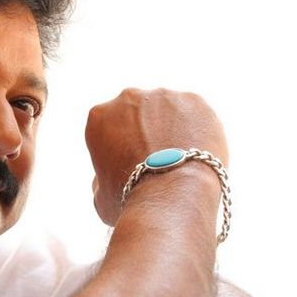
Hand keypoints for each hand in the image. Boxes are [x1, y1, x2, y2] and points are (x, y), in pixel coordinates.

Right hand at [85, 88, 228, 224]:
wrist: (173, 195)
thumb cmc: (132, 201)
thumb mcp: (100, 196)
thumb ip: (102, 177)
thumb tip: (108, 178)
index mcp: (99, 117)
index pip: (108, 127)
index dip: (118, 147)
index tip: (129, 163)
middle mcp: (128, 98)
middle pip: (136, 113)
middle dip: (144, 131)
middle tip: (156, 159)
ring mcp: (163, 96)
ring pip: (168, 111)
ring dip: (171, 128)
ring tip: (181, 159)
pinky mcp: (194, 100)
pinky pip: (195, 114)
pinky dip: (196, 129)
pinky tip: (196, 152)